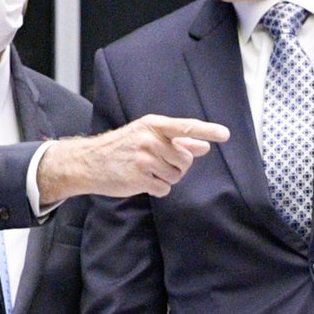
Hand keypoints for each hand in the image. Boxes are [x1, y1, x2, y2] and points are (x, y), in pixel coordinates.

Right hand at [39, 115, 228, 201]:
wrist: (88, 162)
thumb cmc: (122, 147)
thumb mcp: (147, 136)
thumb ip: (177, 141)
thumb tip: (203, 147)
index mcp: (153, 124)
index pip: (185, 127)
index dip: (207, 131)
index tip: (225, 134)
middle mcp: (149, 139)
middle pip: (185, 159)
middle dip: (177, 165)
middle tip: (157, 163)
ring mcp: (144, 159)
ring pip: (176, 176)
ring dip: (166, 178)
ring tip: (147, 171)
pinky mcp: (139, 177)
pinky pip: (164, 188)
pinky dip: (157, 188)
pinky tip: (142, 181)